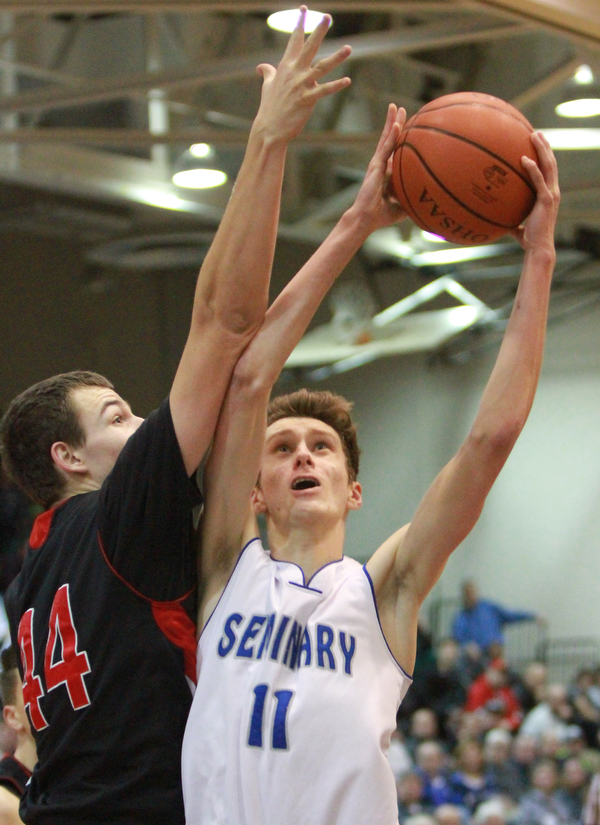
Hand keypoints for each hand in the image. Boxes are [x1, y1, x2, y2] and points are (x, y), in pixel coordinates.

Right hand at [254, 7, 351, 142]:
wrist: (270, 128)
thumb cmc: (270, 107)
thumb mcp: (267, 86)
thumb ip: (267, 73)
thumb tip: (261, 67)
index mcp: (285, 66)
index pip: (294, 40)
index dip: (300, 23)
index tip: (304, 9)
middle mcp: (294, 72)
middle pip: (309, 47)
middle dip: (319, 31)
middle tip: (328, 16)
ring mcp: (301, 85)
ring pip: (321, 67)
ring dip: (336, 57)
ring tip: (349, 47)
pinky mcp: (307, 100)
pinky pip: (324, 91)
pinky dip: (336, 86)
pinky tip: (347, 80)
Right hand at [348, 103, 407, 232]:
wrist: (366, 219)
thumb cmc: (382, 216)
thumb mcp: (403, 205)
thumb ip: (414, 198)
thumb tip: (432, 200)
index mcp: (387, 172)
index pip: (394, 151)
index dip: (399, 138)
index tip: (407, 126)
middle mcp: (381, 165)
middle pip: (389, 139)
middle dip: (394, 123)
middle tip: (400, 108)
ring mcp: (377, 164)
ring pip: (386, 138)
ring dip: (391, 121)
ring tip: (395, 107)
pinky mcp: (375, 166)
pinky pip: (385, 148)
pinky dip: (391, 136)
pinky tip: (396, 124)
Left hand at [511, 131, 559, 253]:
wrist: (537, 248)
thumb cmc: (528, 238)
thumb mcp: (518, 223)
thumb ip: (510, 217)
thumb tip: (495, 217)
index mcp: (548, 194)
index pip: (548, 170)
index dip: (544, 156)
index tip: (537, 143)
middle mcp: (553, 191)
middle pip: (551, 163)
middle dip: (545, 146)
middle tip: (536, 132)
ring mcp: (551, 194)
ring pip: (548, 166)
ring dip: (542, 150)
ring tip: (534, 136)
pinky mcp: (546, 200)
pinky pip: (539, 181)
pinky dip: (532, 169)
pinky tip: (524, 160)